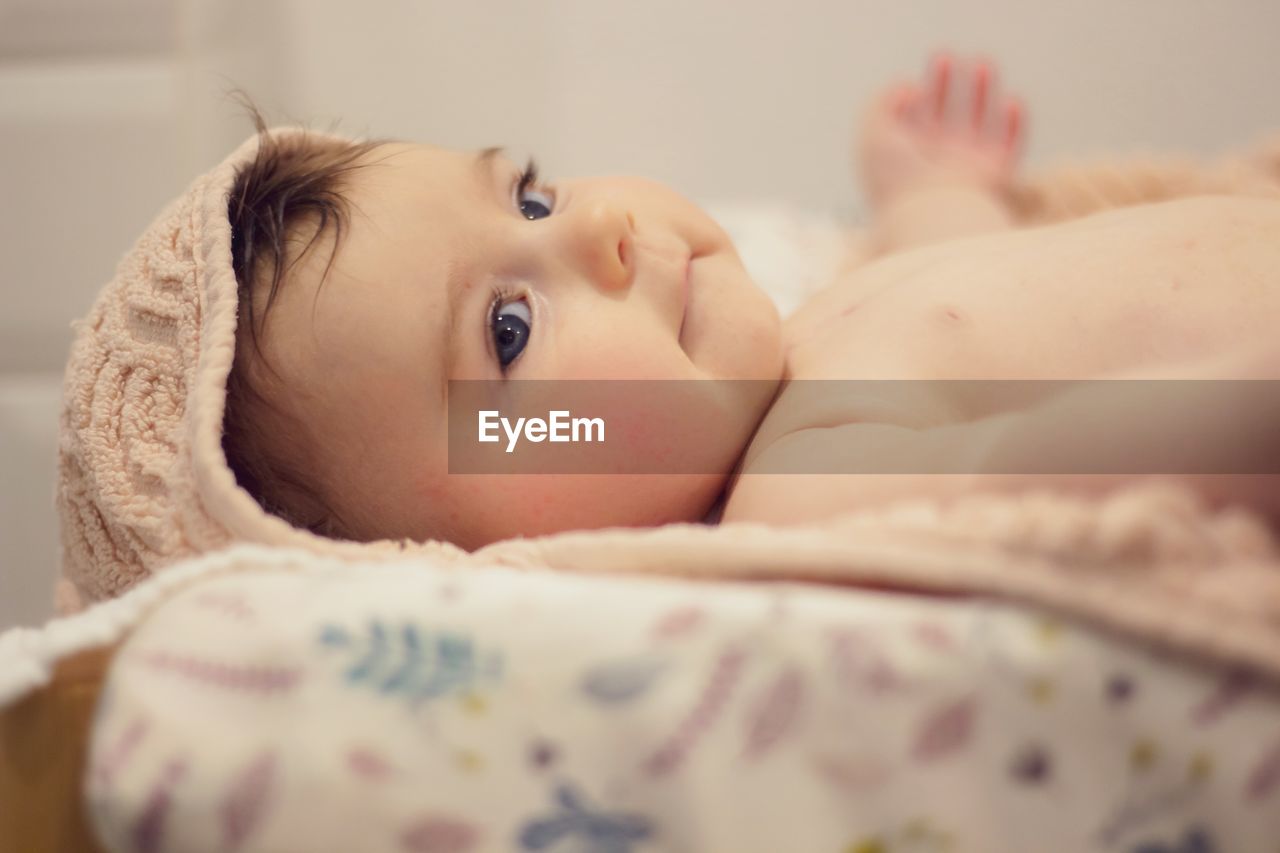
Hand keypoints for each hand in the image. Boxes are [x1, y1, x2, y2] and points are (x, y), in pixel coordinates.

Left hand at [857, 52, 1026, 206]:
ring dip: (982, 91)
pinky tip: (1011, 100)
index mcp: (905, 157)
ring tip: (982, 62)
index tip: (913, 85)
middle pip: (943, 115)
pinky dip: (1016, 122)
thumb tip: (908, 86)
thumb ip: (880, 102)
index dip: (910, 96)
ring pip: (979, 123)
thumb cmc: (899, 180)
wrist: (933, 216)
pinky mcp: (995, 176)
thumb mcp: (873, 135)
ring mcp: (967, 168)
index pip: (909, 120)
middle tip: (944, 57)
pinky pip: (1012, 144)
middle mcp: (936, 161)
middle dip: (944, 84)